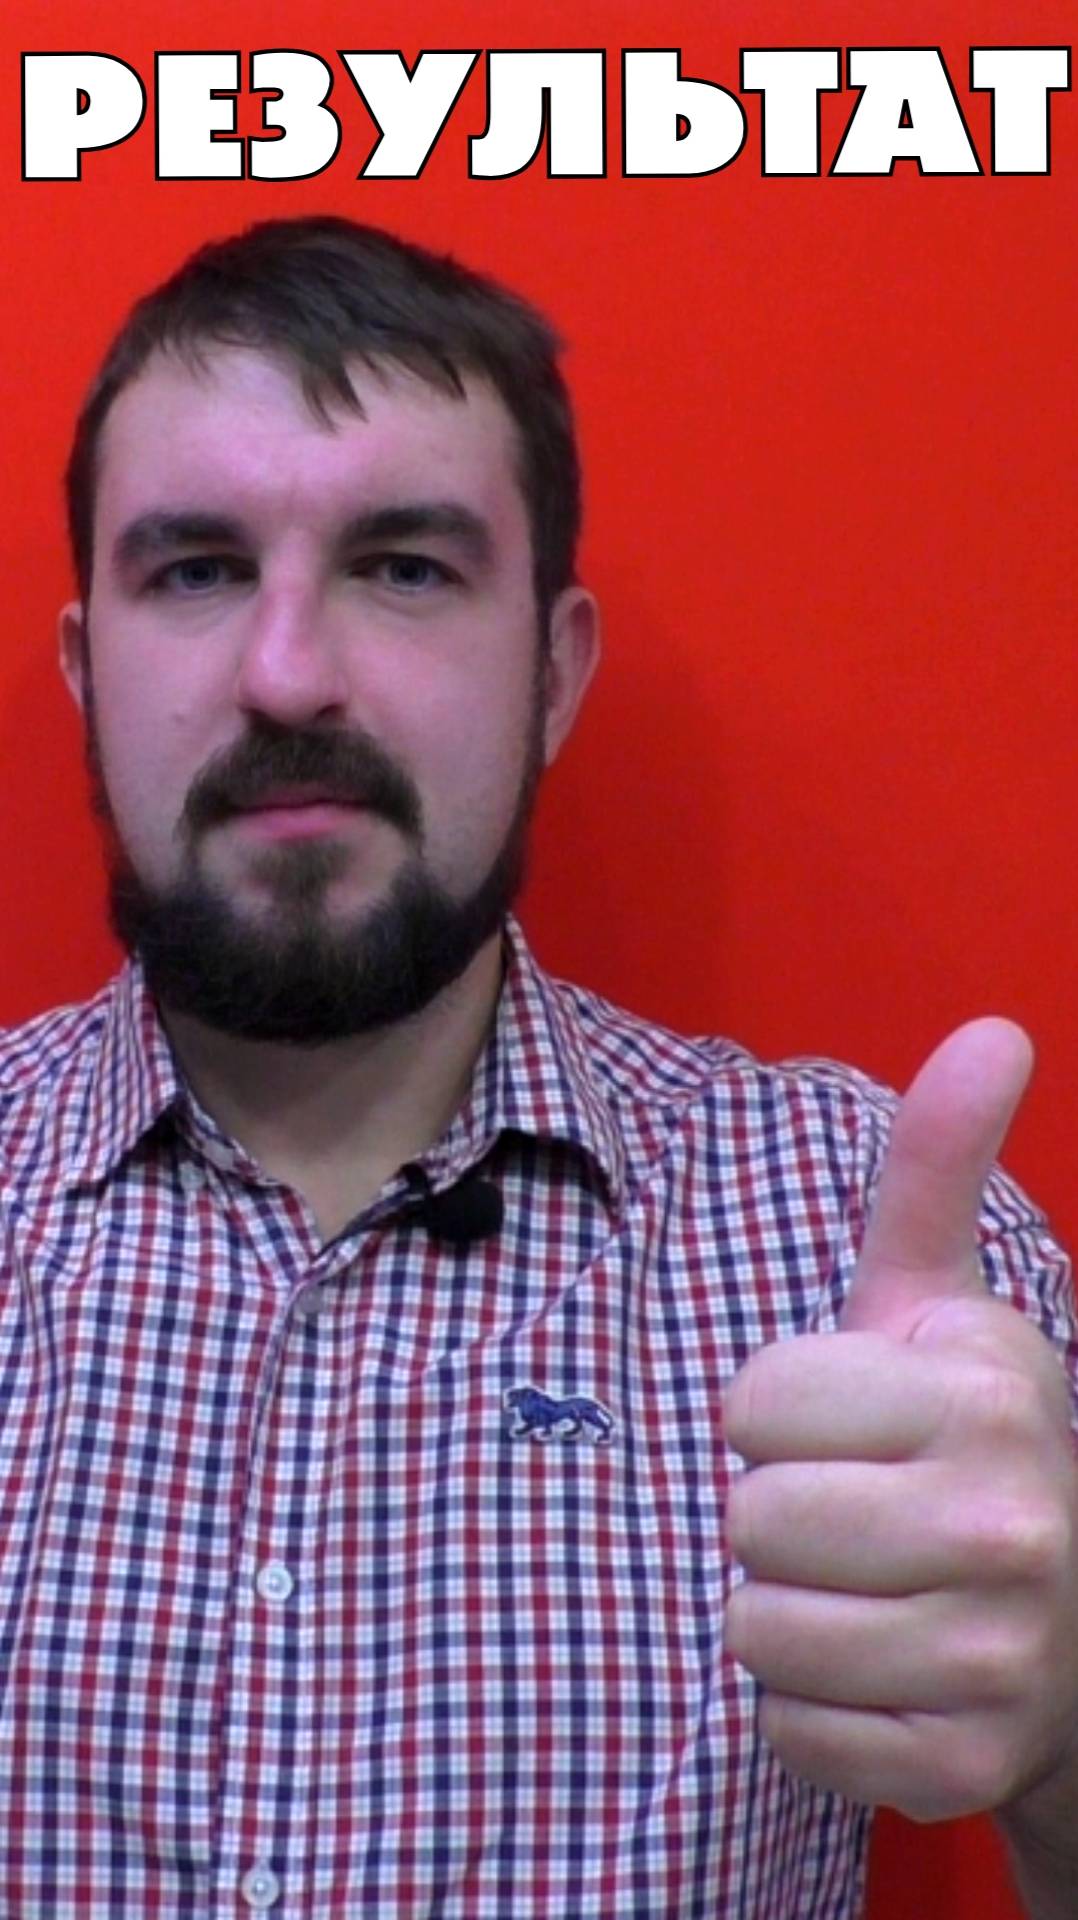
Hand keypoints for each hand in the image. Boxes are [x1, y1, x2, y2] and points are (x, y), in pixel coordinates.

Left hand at [722, 1020, 1077, 1820]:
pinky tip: (881, 1667)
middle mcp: (1008, 1522)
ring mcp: (997, 1656)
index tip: (847, 1422)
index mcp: (987, 1389)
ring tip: (864, 1588)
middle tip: (854, 1511)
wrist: (1075, 1621)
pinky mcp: (965, 1765)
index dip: (778, 1412)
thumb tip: (994, 1028)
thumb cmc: (966, 1441)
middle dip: (777, 1510)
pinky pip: (788, 1730)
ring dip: (786, 1609)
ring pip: (756, 1630)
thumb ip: (938, 1169)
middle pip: (750, 1518)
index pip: (753, 1403)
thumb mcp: (943, 1303)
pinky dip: (809, 1707)